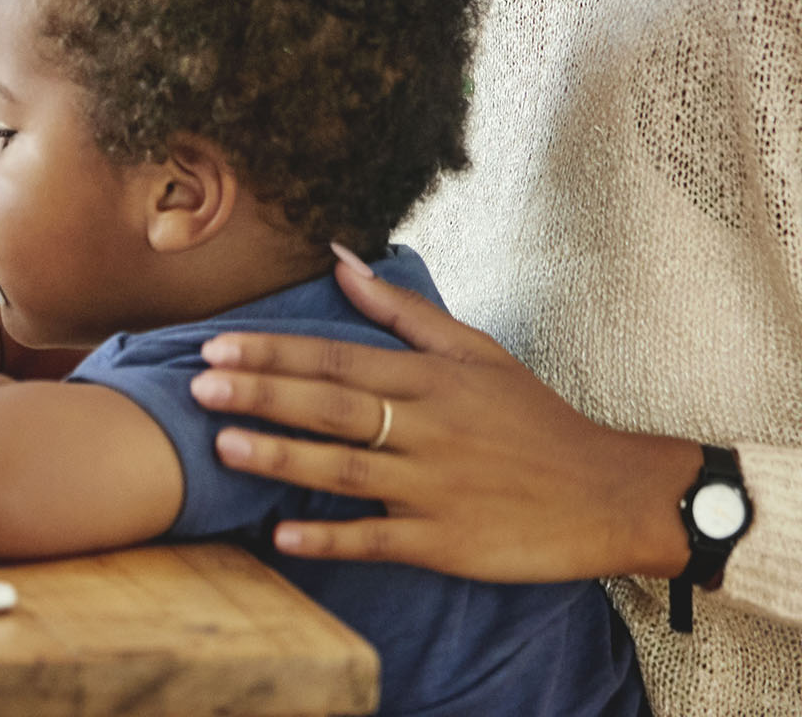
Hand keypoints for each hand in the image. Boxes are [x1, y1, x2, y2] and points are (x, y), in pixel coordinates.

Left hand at [187, 254, 700, 581]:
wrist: (603, 492)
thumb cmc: (534, 419)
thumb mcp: (477, 352)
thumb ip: (404, 311)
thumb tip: (341, 259)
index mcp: (434, 378)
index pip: (339, 358)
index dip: (274, 351)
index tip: (216, 345)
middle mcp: (430, 427)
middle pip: (332, 406)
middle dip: (262, 393)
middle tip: (198, 386)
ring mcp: (435, 487)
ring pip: (345, 469)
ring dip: (280, 459)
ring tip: (222, 448)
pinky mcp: (445, 542)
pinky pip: (377, 538)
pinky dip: (329, 537)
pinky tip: (282, 535)